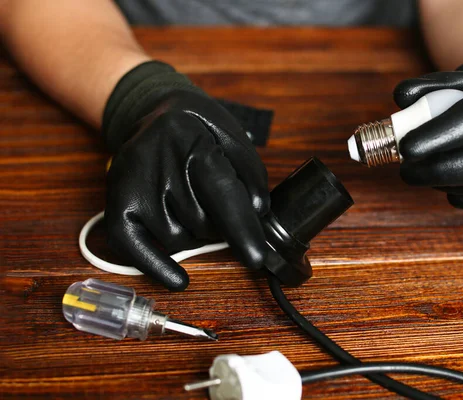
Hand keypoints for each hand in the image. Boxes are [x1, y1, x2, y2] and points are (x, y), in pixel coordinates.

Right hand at [102, 62, 269, 290]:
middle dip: (221, 225)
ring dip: (194, 234)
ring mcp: (133, 186)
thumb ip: (250, 173)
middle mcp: (158, 164)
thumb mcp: (233, 136)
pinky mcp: (116, 205)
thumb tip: (257, 211)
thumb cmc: (198, 129)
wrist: (151, 112)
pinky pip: (135, 250)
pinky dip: (158, 267)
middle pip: (203, 223)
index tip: (257, 257)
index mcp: (191, 143)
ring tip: (190, 203)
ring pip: (179, 239)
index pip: (221, 193)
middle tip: (216, 201)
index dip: (242, 228)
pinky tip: (178, 279)